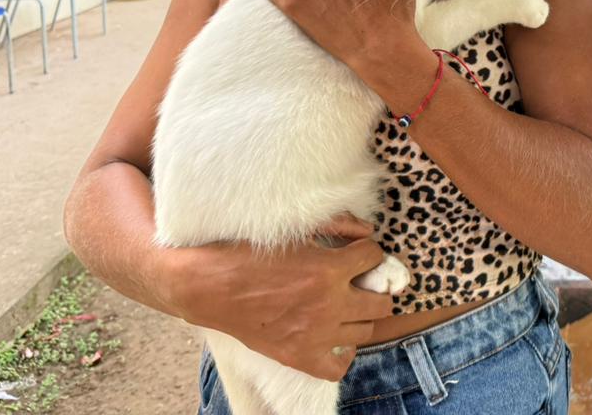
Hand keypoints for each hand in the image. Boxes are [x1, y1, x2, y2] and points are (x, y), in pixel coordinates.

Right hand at [163, 214, 395, 379]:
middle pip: (382, 302)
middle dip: (376, 286)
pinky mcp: (298, 357)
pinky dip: (343, 352)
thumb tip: (368, 232)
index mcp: (328, 271)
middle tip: (361, 280)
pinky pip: (339, 366)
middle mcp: (328, 306)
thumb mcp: (294, 230)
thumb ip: (338, 224)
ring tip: (347, 304)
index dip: (368, 251)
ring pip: (366, 331)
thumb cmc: (249, 253)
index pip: (374, 257)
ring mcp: (315, 336)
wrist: (210, 286)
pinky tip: (335, 336)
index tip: (357, 252)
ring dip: (361, 315)